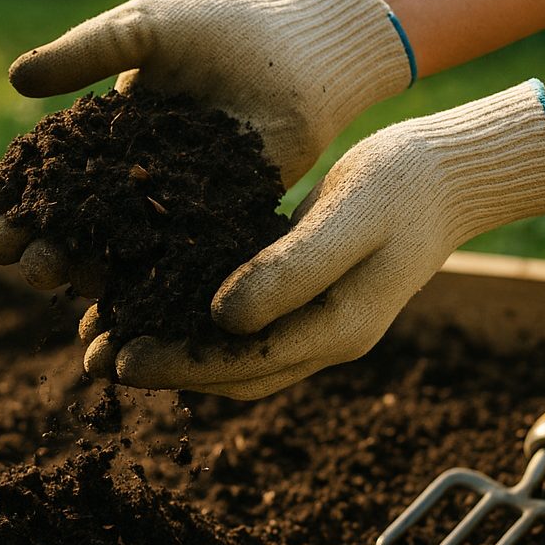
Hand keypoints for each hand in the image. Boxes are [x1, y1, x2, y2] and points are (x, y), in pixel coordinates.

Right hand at [0, 0, 412, 290]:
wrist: (304, 48)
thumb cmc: (223, 26)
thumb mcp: (145, 28)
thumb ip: (85, 53)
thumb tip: (15, 79)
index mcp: (105, 134)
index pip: (46, 170)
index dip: (13, 190)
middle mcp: (133, 178)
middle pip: (71, 221)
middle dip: (32, 239)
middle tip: (6, 254)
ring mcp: (173, 207)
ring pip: (113, 248)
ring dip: (75, 267)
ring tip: (49, 277)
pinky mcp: (215, 227)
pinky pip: (172, 261)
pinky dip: (142, 281)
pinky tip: (113, 298)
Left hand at [93, 81, 544, 397]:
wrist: (450, 172)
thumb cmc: (404, 184)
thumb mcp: (346, 217)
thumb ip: (289, 269)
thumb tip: (219, 317)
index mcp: (336, 329)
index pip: (240, 365)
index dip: (175, 366)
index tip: (119, 360)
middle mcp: (324, 339)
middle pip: (228, 372)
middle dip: (161, 368)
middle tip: (94, 360)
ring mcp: (318, 322)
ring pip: (232, 355)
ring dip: (172, 350)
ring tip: (107, 335)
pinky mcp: (307, 295)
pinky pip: (243, 325)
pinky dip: (194, 322)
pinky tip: (151, 298)